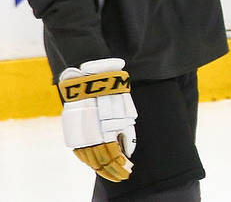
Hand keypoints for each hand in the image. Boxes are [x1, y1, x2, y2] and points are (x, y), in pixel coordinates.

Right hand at [58, 58, 136, 182]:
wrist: (89, 82)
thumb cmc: (112, 96)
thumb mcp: (124, 114)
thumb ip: (126, 134)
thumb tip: (127, 153)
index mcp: (105, 132)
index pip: (113, 157)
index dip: (121, 166)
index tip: (128, 171)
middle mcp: (91, 138)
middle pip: (102, 162)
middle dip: (113, 171)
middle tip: (123, 176)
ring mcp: (80, 137)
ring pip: (90, 161)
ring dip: (102, 170)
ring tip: (112, 174)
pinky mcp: (73, 135)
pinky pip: (81, 154)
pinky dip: (89, 162)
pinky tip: (96, 165)